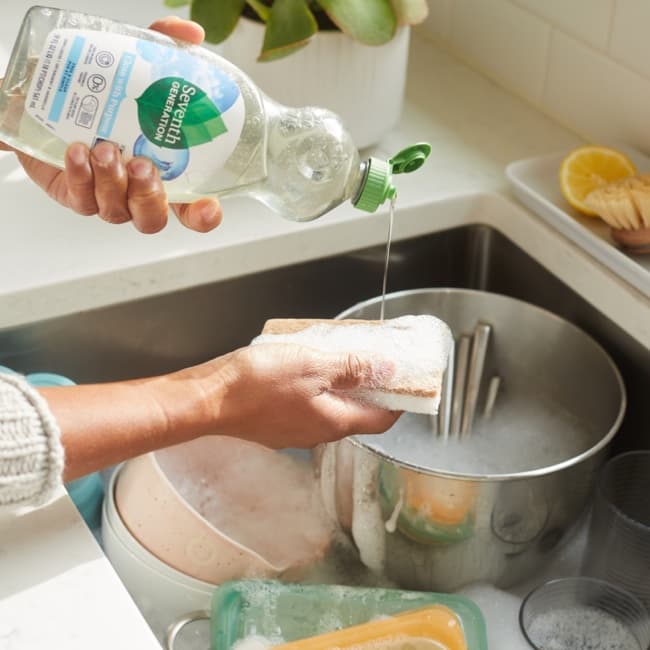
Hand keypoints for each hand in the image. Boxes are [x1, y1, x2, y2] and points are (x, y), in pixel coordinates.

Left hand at [0, 17, 221, 233]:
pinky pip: (82, 200)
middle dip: (150, 197)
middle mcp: (139, 190)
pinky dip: (82, 177)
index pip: (192, 208)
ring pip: (118, 212)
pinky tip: (79, 151)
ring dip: (114, 184)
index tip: (207, 208)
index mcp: (166, 172)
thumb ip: (165, 47)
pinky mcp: (76, 194)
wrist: (49, 89)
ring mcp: (108, 195)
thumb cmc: (102, 86)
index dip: (203, 215)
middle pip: (154, 219)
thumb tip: (191, 36)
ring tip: (106, 148)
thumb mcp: (138, 61)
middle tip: (143, 165)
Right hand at [164, 343, 401, 448]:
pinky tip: (305, 369)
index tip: (405, 380)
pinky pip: (307, 408)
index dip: (398, 400)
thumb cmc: (257, 383)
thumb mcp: (314, 365)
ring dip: (341, 387)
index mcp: (335, 422)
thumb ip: (353, 368)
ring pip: (331, 409)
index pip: (383, 420)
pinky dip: (316, 390)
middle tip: (371, 360)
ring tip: (338, 357)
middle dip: (369, 389)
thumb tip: (388, 369)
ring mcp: (295, 432)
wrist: (209, 399)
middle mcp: (318, 433)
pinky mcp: (276, 425)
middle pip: (357, 414)